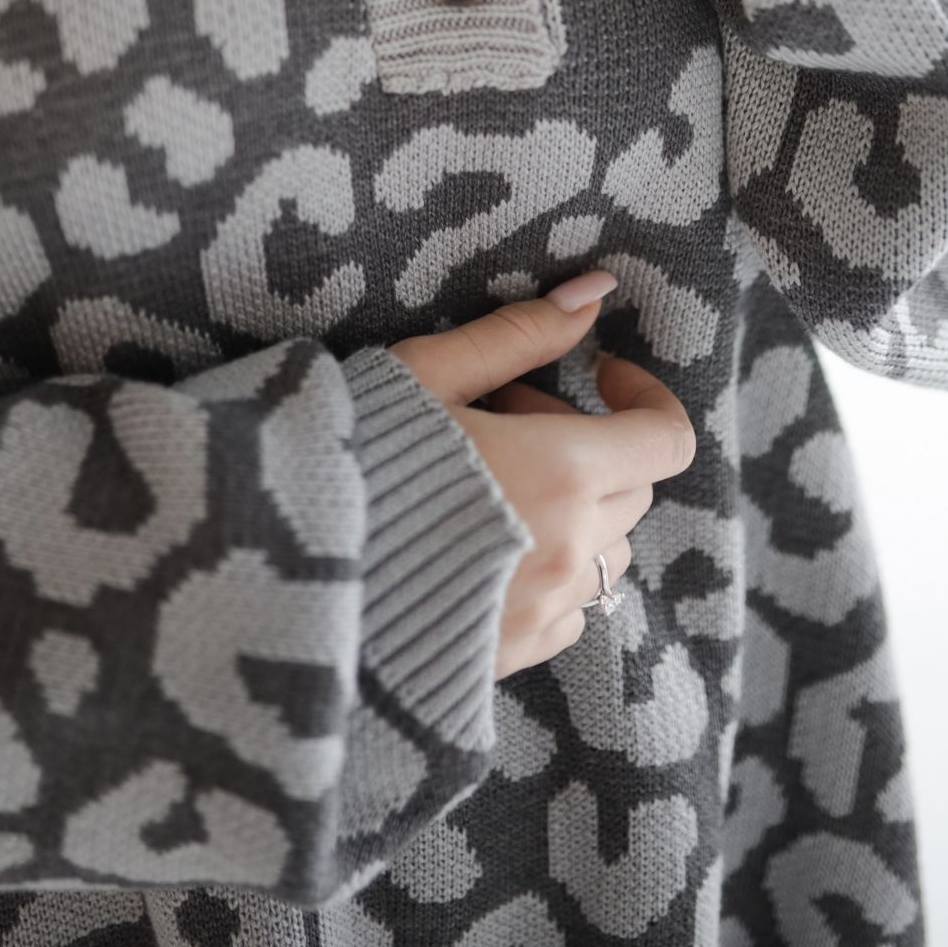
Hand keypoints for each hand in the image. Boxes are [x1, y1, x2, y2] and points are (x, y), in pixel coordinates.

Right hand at [391, 269, 696, 678]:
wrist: (281, 578)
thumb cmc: (352, 458)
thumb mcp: (425, 375)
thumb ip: (517, 334)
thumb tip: (593, 291)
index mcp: (562, 471)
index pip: (665, 438)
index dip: (645, 396)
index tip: (600, 372)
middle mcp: (570, 548)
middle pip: (632, 489)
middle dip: (586, 441)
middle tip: (504, 416)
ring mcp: (545, 610)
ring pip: (605, 551)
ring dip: (572, 509)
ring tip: (487, 482)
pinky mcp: (512, 656)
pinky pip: (569, 609)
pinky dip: (548, 569)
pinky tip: (480, 545)